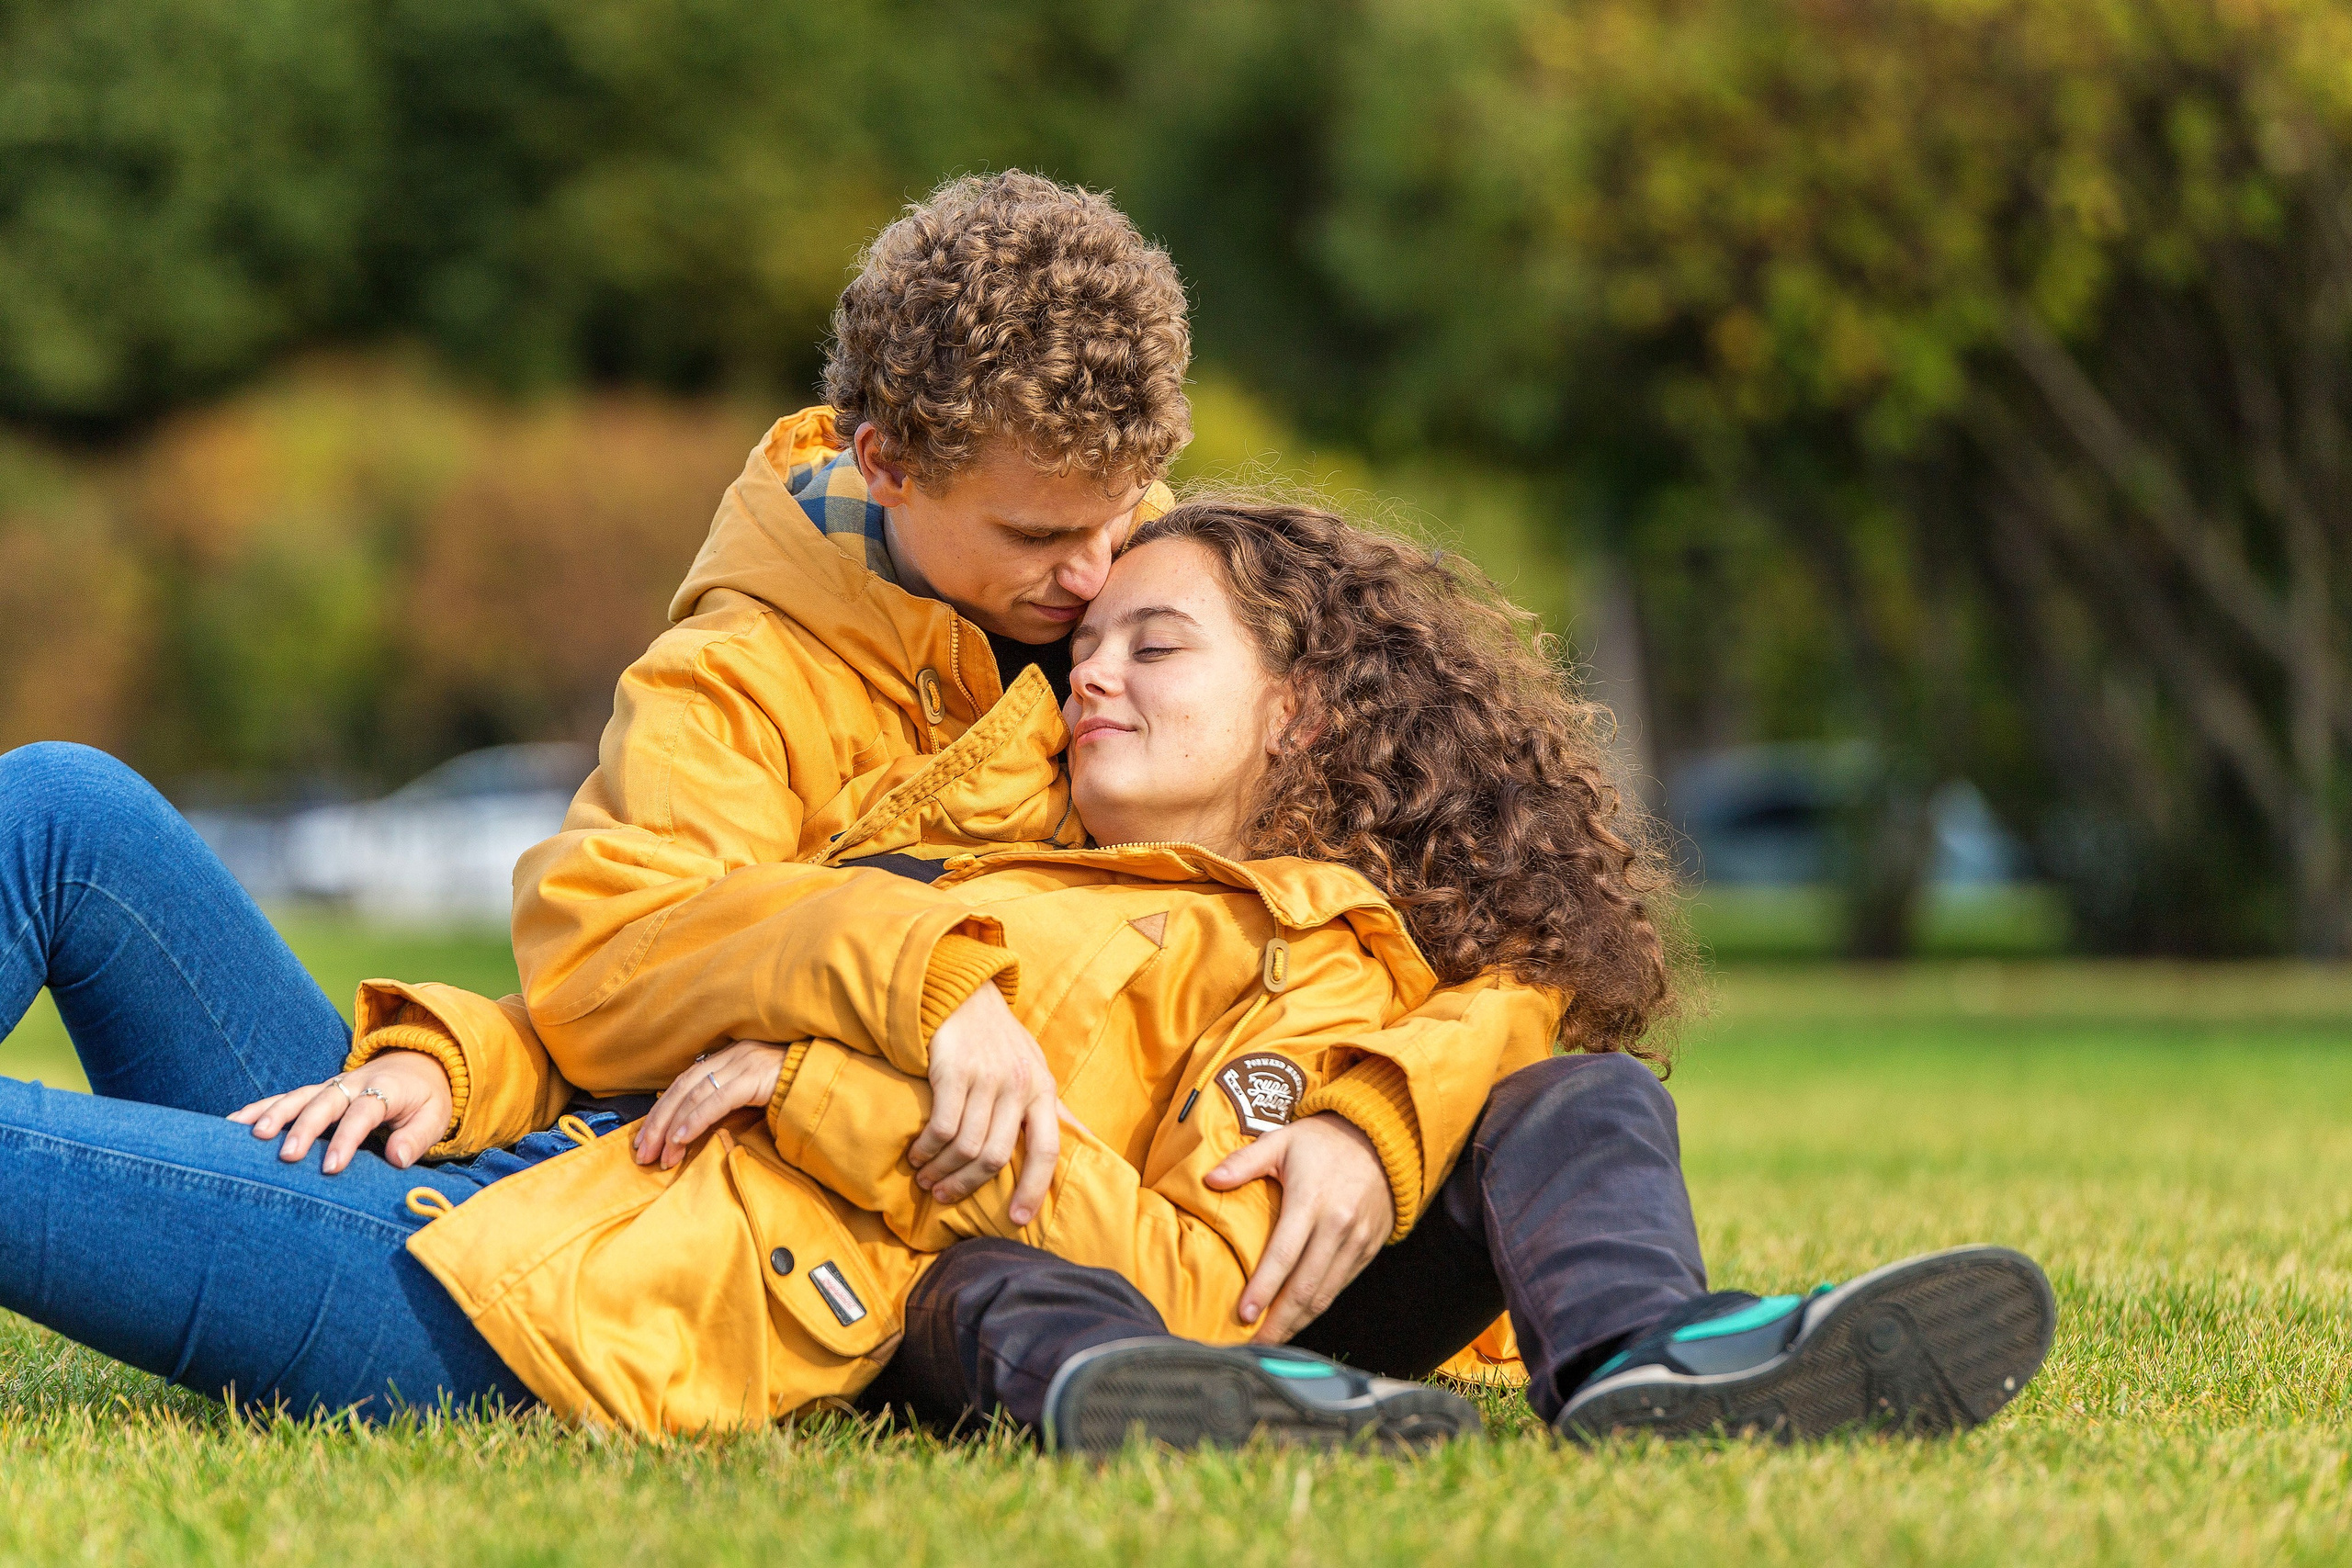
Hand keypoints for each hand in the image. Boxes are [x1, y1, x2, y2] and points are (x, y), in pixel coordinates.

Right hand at [228, 1050, 454, 1174]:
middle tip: (287, 1156)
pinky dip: (259, 1108)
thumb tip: (397, 1159)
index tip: (331, 1167)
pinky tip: (232, 1124)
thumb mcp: (435, 1117)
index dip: (347, 1138)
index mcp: (385, 1089)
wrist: (419, 1065)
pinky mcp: (316, 1092)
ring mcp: (331, 1085)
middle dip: (305, 1128)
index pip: (363, 1112)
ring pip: (299, 1096)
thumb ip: (417, 1137)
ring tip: (251, 1136)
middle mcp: (353, 1083)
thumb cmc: (426, 1100)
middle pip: (325, 1102)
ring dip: (274, 1113)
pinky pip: (285, 1097)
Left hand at [634, 1040, 785, 1168]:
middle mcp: (731, 1056)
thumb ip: (728, 1099)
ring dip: (671, 1129)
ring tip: (659, 1156)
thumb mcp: (754, 1092)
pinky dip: (694, 1122)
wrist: (826, 1079)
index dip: (660, 1111)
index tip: (644, 1139)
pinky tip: (680, 1140)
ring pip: (693, 1096)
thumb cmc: (793, 1090)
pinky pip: (716, 1101)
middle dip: (657, 1123)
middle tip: (642, 1154)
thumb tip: (694, 1125)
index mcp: (728, 1057)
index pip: (683, 1083)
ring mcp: (742, 1064)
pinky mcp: (753, 1077)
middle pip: (681, 1089)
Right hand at [910, 981, 1059, 1223]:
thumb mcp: (1035, 1067)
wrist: (964, 994)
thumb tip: (1086, 1141)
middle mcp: (1019, 1086)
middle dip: (968, 1185)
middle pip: (997, 1156)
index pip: (1047, 1150)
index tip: (1018, 1219)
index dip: (1036, 1188)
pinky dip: (928, 1149)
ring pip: (967, 1146)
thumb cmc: (1000, 1039)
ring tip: (927, 1179)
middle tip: (945, 1197)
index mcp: (1044, 1090)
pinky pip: (942, 1127)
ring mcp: (987, 1078)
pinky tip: (918, 1156)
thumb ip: (1053, 1107)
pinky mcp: (955, 1071)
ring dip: (942, 1171)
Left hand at [1203, 1112, 1393, 1344]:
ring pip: (1325, 1294)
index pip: (1283, 1255)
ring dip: (1298, 1322)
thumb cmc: (1322, 1142)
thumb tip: (1208, 1180)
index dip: (1264, 1289)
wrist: (1381, 1140)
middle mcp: (1337, 1225)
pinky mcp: (1368, 1250)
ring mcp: (1356, 1241)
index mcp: (1311, 1201)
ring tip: (1272, 1341)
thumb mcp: (1281, 1141)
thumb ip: (1244, 1161)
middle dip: (1279, 1322)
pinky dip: (1319, 1306)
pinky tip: (1298, 1318)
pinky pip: (1340, 1286)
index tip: (1244, 1314)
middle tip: (1254, 1346)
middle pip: (1306, 1287)